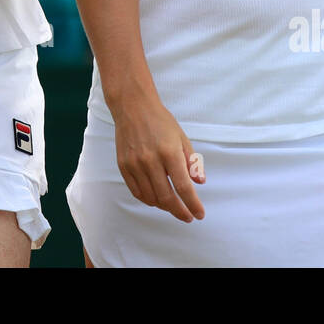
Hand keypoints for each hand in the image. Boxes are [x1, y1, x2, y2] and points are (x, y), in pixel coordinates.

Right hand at [111, 91, 205, 222]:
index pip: (183, 187)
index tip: (199, 214)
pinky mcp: (123, 166)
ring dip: (164, 207)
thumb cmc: (160, 120)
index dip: (193, 204)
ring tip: (173, 206)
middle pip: (167, 197)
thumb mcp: (181, 137)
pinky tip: (156, 199)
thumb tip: (200, 182)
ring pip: (151, 198)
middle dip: (180, 211)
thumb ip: (191, 161)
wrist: (133, 106)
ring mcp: (135, 164)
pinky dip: (148, 200)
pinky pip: (136, 192)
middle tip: (187, 216)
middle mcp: (151, 160)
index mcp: (169, 152)